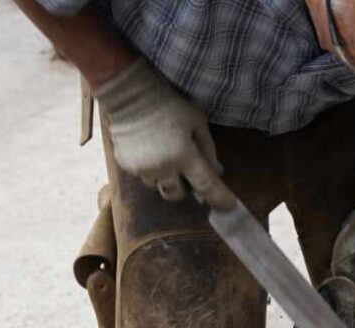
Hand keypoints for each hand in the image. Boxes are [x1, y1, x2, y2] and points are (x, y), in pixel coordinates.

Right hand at [95, 59, 235, 208]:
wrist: (129, 94)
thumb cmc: (168, 103)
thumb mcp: (196, 121)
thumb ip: (208, 149)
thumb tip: (218, 171)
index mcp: (183, 155)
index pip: (206, 185)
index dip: (219, 198)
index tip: (228, 205)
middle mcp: (162, 167)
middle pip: (176, 194)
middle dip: (184, 188)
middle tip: (187, 172)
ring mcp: (141, 168)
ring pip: (157, 185)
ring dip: (165, 177)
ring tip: (165, 155)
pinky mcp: (125, 165)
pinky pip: (142, 175)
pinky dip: (150, 168)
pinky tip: (150, 150)